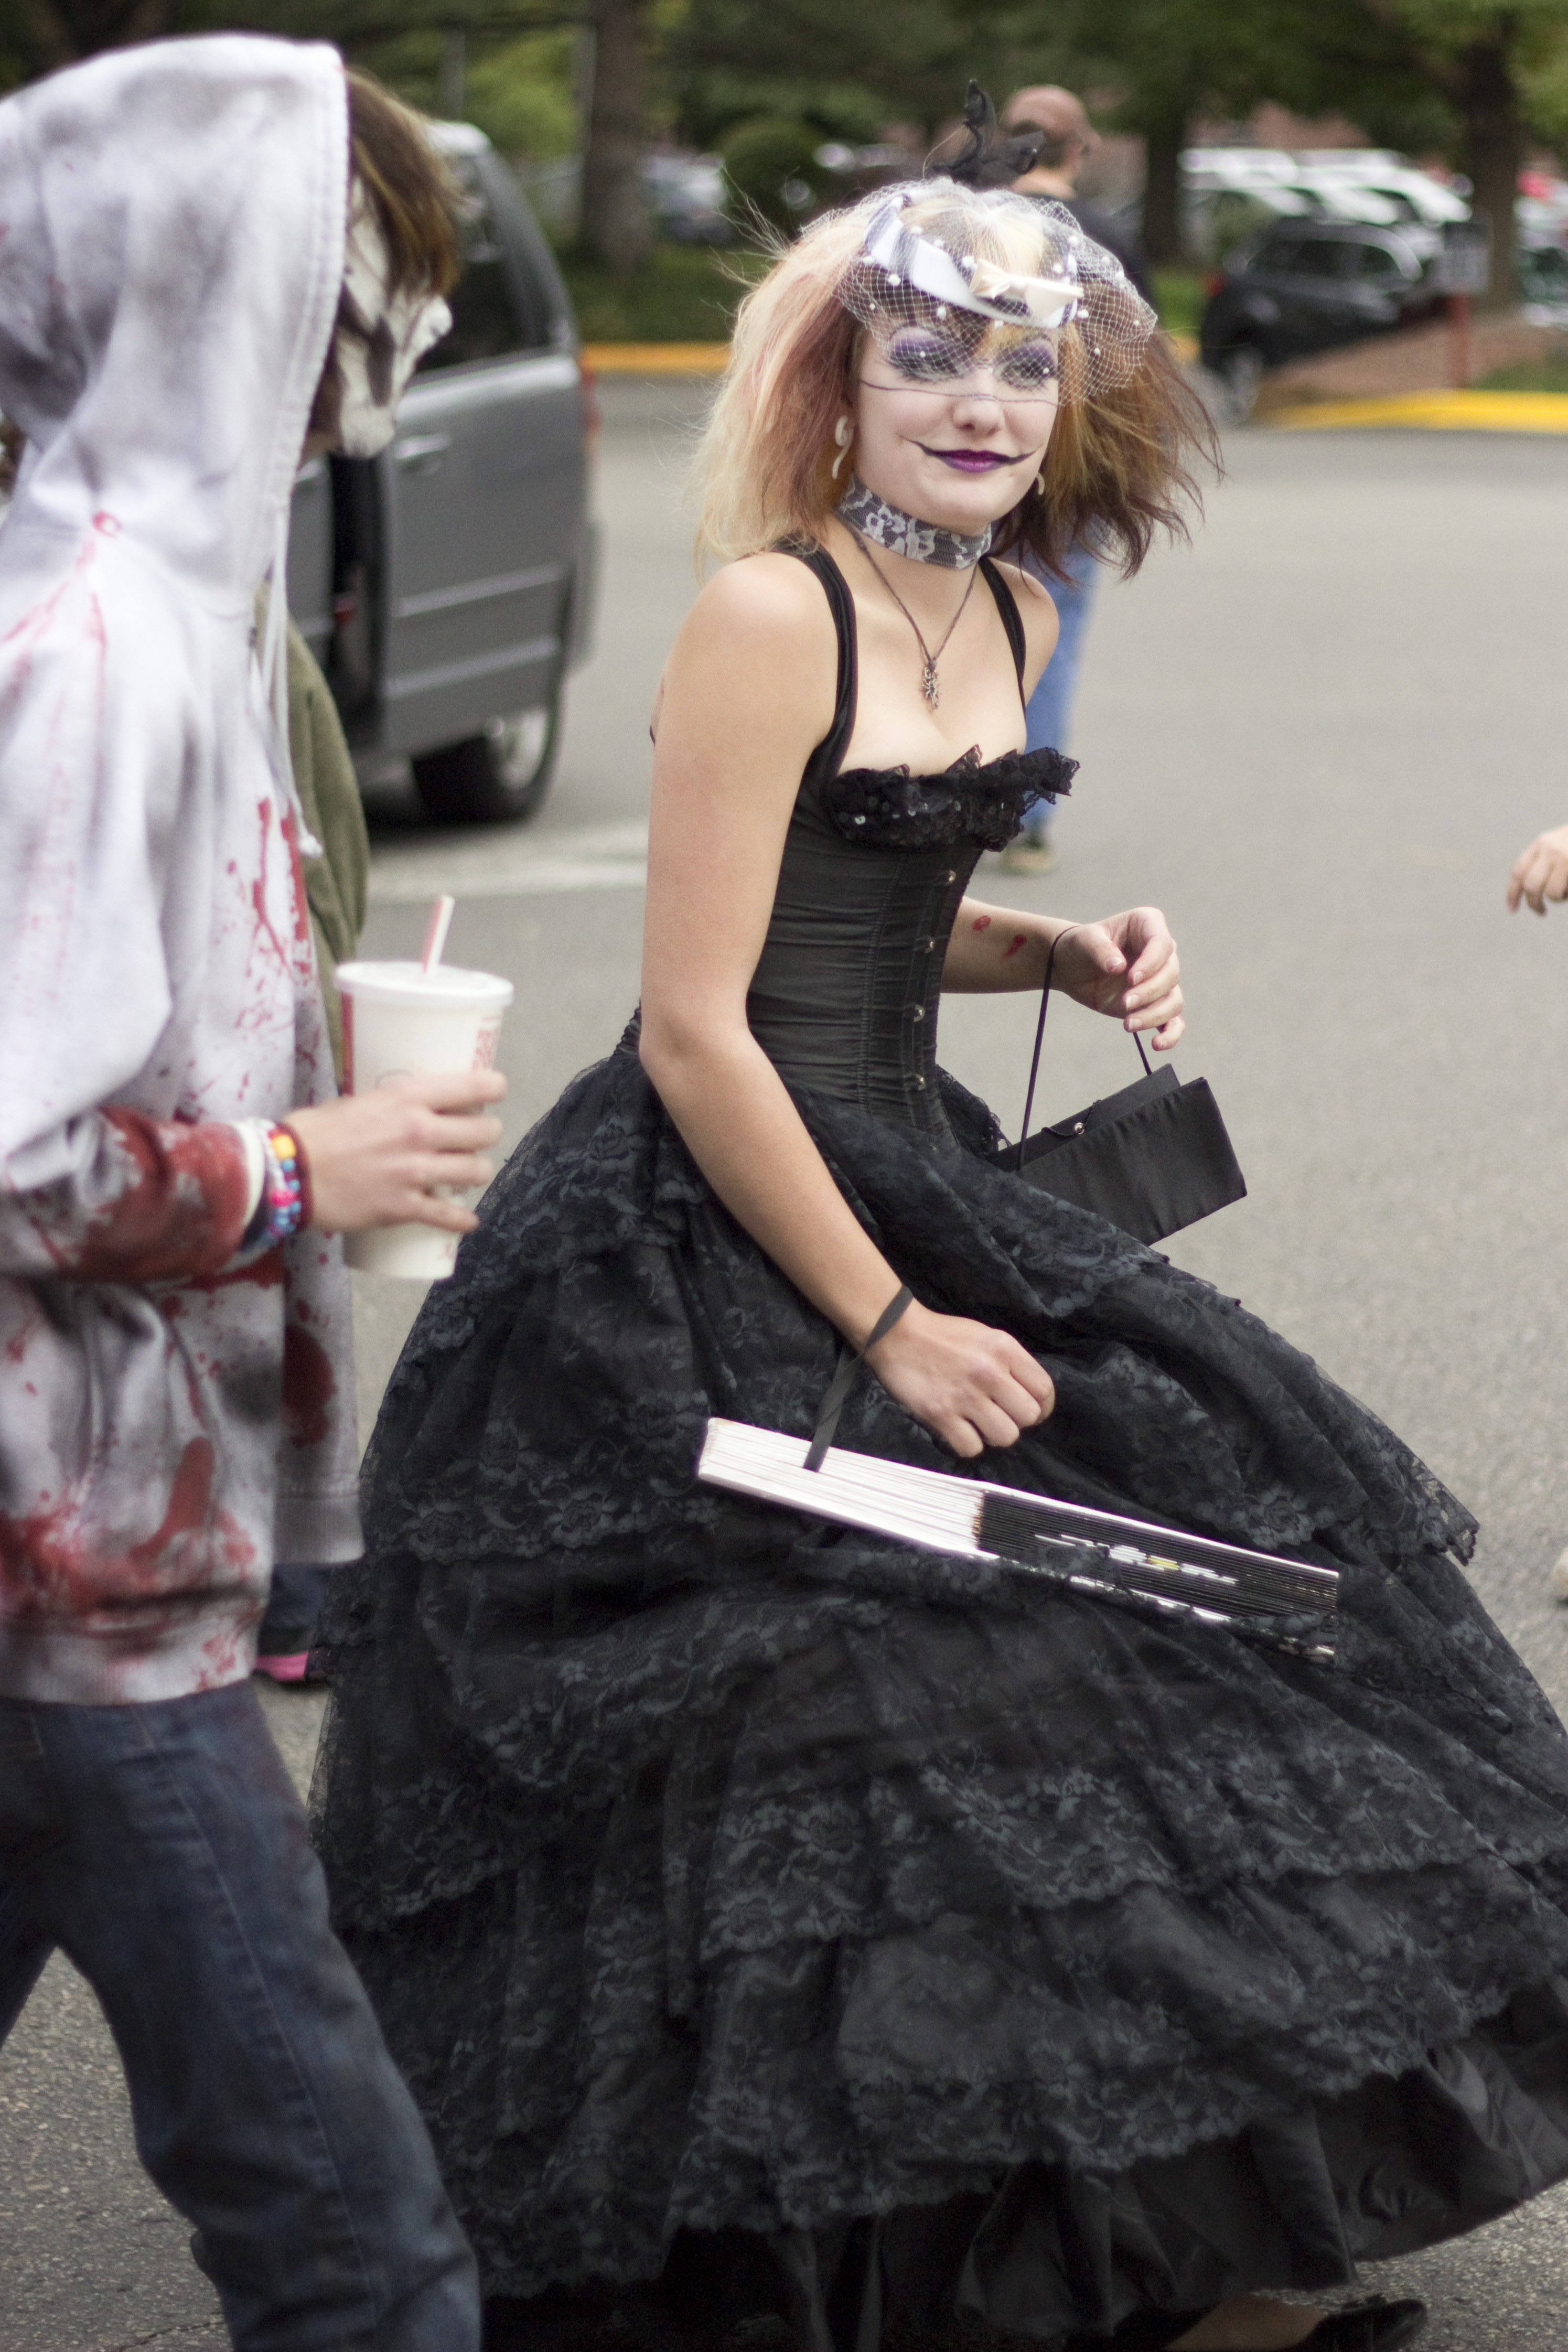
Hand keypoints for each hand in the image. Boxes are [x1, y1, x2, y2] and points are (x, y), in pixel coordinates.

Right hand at [287, 1071, 506, 1234]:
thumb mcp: (358, 1100)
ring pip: (477, 1172)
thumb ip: (391, 1104)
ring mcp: (414, 1172)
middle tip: (476, 1138)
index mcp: (408, 1096)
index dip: (494, 1088)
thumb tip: (410, 1106)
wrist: (286, 1172)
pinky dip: (462, 1220)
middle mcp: (419, 1131)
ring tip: (467, 1173)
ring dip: (477, 1173)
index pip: (476, 1085)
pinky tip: (467, 1220)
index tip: (493, 1092)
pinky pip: (450, 1216)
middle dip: (487, 1134)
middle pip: (485, 1131)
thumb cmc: (315, 1132)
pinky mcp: (404, 1207)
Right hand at [865, 1299, 1055, 1458]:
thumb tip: (1030, 1397)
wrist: (897, 1333)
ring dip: (993, 1434)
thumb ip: (1011, 1363)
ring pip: (1005, 1436)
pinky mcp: (940, 1414)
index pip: (1044, 1390)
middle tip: (999, 1414)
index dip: (1041, 1406)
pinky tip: (959, 1429)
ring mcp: (964, 1395)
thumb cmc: (944, 1336)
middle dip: (1016, 1420)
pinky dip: (967, 1444)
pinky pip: (971, 1447)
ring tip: (979, 1423)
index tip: (1027, 1410)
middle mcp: (989, 1372)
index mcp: (1004, 1349)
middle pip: (1028, 1417)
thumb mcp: (986, 1336)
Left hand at [1052, 909, 1183, 1048]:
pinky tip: (1157, 1045)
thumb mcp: (1083, 940)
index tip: (1130, 978)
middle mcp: (1160, 952)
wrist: (1072, 966)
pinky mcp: (1154, 1004)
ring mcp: (1160, 979)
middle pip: (1171, 974)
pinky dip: (1170, 1034)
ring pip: (1174, 1000)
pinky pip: (1173, 1021)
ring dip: (1154, 1016)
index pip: (1162, 944)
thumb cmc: (1079, 946)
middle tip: (1124, 1004)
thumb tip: (1118, 966)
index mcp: (1148, 925)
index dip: (1151, 964)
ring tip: (1127, 1025)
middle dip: (1149, 993)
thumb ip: (1100, 949)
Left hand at [1507, 824, 1567, 914]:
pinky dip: (1567, 893)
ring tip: (1566, 891)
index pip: (1519, 871)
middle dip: (1534, 903)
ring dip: (1559, 898)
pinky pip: (1566, 891)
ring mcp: (1567, 858)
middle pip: (1532, 886)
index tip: (1512, 909)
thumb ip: (1541, 861)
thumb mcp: (1555, 844)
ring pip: (1553, 893)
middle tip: (1540, 911)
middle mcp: (1552, 850)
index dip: (1512, 892)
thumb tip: (1525, 891)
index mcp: (1542, 844)